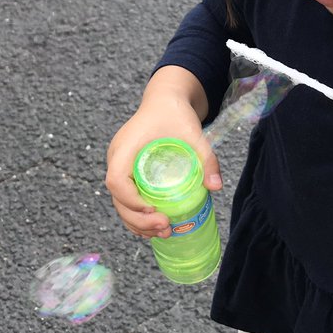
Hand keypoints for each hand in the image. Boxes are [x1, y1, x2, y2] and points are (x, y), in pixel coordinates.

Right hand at [106, 98, 220, 240]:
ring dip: (137, 223)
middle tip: (165, 228)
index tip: (155, 210)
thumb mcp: (193, 133)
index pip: (116, 180)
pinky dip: (137, 215)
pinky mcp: (127, 171)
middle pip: (117, 198)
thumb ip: (205, 158)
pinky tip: (155, 226)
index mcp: (125, 147)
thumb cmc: (175, 113)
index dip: (131, 201)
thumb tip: (216, 187)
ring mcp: (119, 166)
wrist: (166, 100)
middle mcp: (116, 158)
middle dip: (138, 219)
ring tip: (164, 232)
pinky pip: (126, 198)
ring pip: (120, 203)